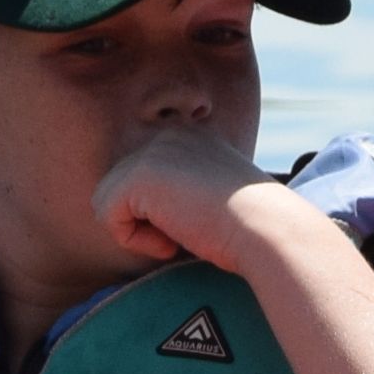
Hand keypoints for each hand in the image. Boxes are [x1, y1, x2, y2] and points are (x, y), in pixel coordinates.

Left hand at [92, 128, 288, 269]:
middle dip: (143, 221)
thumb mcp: (210, 196)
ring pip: (107, 202)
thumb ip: (176, 191)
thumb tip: (138, 212)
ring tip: (179, 236)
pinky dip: (135, 240)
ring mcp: (151, 150)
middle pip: (118, 187)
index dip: (158, 213)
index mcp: (186, 134)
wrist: (266, 227)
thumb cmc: (248, 226)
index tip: (198, 223)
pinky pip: (108, 217)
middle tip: (186, 232)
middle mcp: (165, 134)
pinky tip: (172, 240)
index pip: (140, 178)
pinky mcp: (138, 175)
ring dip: (138, 232)